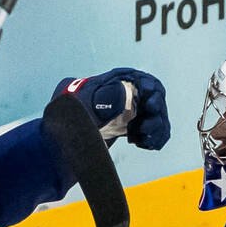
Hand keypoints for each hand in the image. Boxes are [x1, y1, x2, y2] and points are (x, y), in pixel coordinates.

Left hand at [55, 68, 170, 148]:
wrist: (67, 133)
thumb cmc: (74, 114)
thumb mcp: (86, 104)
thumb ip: (104, 98)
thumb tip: (121, 92)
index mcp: (121, 82)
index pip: (146, 82)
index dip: (153, 92)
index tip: (150, 105)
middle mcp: (131, 95)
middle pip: (156, 102)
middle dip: (155, 117)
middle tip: (144, 130)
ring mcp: (135, 111)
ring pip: (158, 119)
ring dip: (155, 131)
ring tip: (139, 140)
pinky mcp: (136, 127)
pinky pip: (155, 133)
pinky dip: (154, 140)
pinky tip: (142, 144)